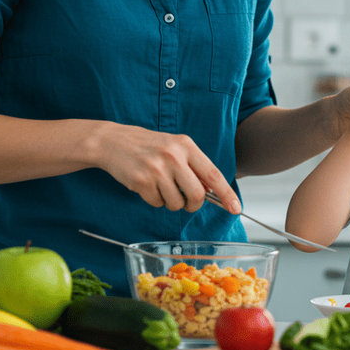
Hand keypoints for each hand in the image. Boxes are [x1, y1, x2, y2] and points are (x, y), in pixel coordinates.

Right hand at [93, 123, 240, 214]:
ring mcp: (157, 169)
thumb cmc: (148, 146)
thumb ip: (193, 165)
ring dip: (170, 202)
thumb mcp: (174, 147)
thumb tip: (212, 191)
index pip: (213, 174)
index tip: (236, 207)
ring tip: (160, 186)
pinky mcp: (141, 181)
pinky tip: (147, 185)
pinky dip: (154, 200)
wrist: (114, 141)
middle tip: (186, 201)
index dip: (227, 194)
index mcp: (186, 145)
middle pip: (197, 194)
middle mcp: (173, 156)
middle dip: (193, 204)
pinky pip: (156, 203)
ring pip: (176, 203)